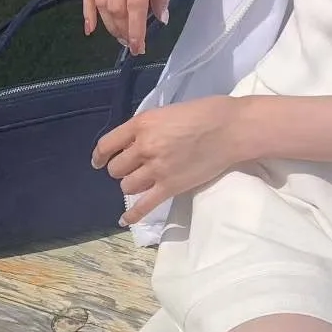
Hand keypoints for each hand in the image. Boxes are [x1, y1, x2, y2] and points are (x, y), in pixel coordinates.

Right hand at [84, 0, 186, 54]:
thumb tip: (160, 18)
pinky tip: (91, 27)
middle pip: (115, 4)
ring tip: (120, 35)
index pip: (136, 2)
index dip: (137, 28)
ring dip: (108, 23)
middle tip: (132, 43)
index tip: (140, 46)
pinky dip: (87, 9)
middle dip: (122, 29)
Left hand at [93, 97, 247, 227]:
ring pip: (127, 187)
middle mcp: (144, 147)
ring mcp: (157, 169)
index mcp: (143, 124)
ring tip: (143, 181)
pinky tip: (124, 220)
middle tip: (135, 167)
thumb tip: (137, 141)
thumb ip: (149, 127)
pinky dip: (132, 215)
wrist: (232, 129)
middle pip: (116, 169)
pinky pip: (143, 206)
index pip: (107, 144)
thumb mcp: (169, 111)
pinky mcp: (170, 187)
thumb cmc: (206, 112)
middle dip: (122, 169)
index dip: (100, 155)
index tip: (99, 161)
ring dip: (132, 185)